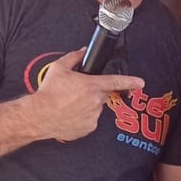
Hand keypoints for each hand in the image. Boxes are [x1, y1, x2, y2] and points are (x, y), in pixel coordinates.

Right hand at [26, 48, 144, 142]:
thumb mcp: (59, 68)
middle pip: (101, 94)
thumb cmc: (48, 94)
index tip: (140, 83)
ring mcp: (93, 116)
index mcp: (91, 86)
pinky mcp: (88, 128)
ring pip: (95, 108)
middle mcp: (95, 102)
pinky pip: (90, 120)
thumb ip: (74, 57)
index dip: (131, 81)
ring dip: (87, 105)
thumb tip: (82, 51)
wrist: (39, 116)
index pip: (116, 82)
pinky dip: (83, 117)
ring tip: (70, 104)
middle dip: (92, 92)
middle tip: (75, 93)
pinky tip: (70, 114)